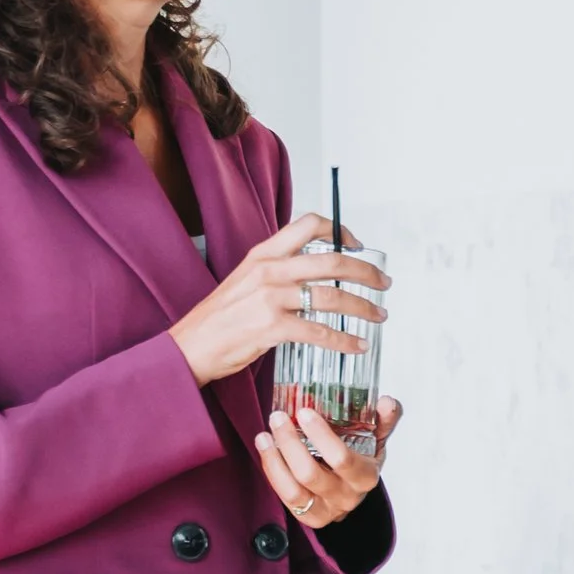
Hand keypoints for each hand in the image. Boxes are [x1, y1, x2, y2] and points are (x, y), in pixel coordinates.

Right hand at [169, 214, 389, 386]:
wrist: (188, 348)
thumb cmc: (219, 318)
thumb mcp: (244, 280)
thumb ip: (277, 272)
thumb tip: (315, 275)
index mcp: (263, 254)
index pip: (308, 225)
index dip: (340, 231)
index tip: (359, 245)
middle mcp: (269, 270)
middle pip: (332, 260)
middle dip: (366, 272)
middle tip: (384, 283)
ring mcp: (269, 298)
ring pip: (332, 296)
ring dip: (363, 307)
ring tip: (379, 315)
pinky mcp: (271, 327)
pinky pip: (320, 332)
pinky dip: (344, 340)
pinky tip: (357, 345)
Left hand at [254, 395, 401, 527]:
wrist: (354, 488)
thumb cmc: (363, 458)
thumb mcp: (377, 437)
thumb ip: (384, 419)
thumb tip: (386, 402)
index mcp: (365, 477)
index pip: (342, 459)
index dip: (321, 436)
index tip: (304, 412)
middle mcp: (346, 497)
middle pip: (310, 474)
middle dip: (290, 443)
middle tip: (278, 418)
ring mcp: (325, 510)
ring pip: (293, 490)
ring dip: (274, 460)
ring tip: (265, 435)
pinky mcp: (307, 516)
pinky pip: (285, 497)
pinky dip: (272, 472)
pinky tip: (266, 449)